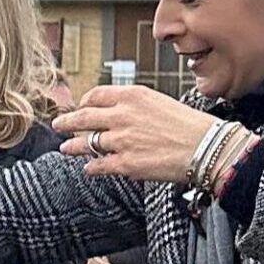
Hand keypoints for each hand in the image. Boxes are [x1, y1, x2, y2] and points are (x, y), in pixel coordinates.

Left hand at [53, 86, 225, 184]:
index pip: (95, 96)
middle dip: (66, 123)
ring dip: (73, 147)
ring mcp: (120, 141)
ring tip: (66, 149)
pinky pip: (97, 166)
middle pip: (82, 118)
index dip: (84, 102)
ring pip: (86, 144)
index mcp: (131, 96)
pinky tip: (88, 167)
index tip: (80, 107)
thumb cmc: (188, 124)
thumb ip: (133, 105)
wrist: (206, 147)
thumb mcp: (158, 101)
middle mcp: (121, 116)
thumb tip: (114, 111)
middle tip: (57, 126)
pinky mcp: (124, 164)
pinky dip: (91, 167)